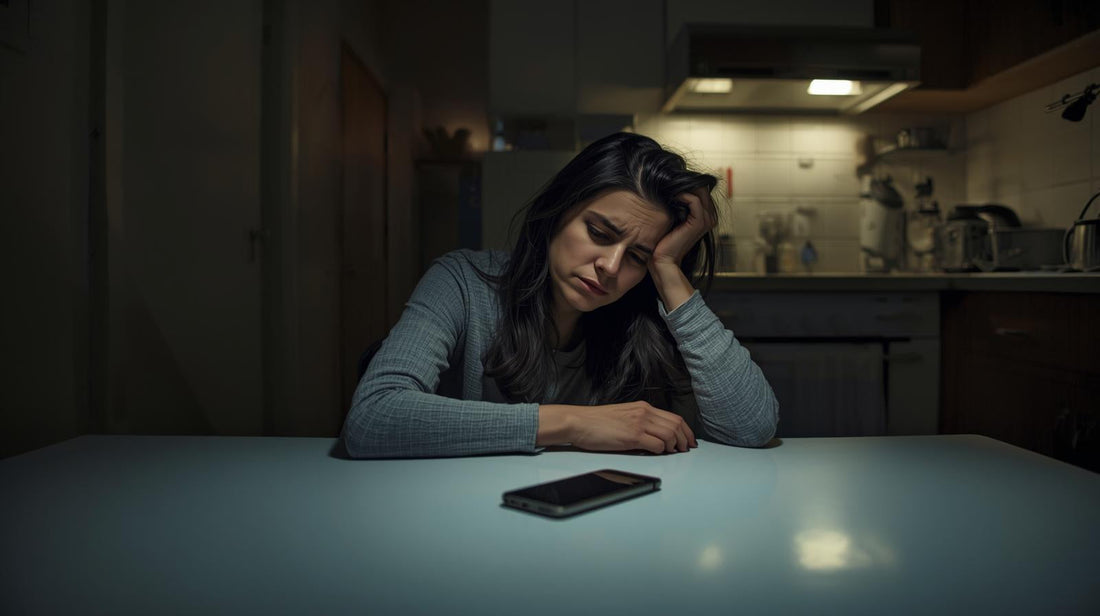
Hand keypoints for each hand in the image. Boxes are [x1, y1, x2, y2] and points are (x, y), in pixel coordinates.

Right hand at [540, 402, 696, 453]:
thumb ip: (639, 423)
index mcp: (642, 407)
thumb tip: (653, 438)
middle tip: (686, 449)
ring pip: (670, 434)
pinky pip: (656, 445)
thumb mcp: (623, 416)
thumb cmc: (595, 422)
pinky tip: (657, 454)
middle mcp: (643, 412)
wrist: (578, 422)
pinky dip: (661, 451)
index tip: (689, 439)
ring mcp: (638, 423)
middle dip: (685, 439)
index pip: (673, 417)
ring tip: (673, 453)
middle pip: (676, 425)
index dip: (686, 430)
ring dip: (674, 446)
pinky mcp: (632, 436)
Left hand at [649, 188, 716, 270]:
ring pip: (700, 191)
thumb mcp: (674, 217)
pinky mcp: (699, 223)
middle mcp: (710, 217)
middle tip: (671, 182)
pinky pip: (695, 200)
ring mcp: (706, 220)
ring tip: (671, 189)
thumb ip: (679, 204)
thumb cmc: (665, 240)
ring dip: (684, 187)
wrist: (663, 259)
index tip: (673, 183)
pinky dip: (683, 195)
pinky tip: (673, 196)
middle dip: (687, 183)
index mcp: (707, 216)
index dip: (689, 183)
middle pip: (703, 188)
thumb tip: (674, 186)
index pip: (702, 190)